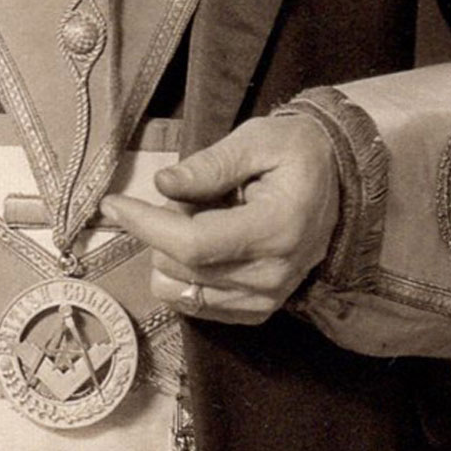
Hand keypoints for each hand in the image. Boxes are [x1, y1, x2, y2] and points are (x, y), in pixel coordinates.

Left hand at [100, 114, 339, 323]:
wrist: (336, 178)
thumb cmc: (294, 152)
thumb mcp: (256, 140)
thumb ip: (210, 165)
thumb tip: (162, 184)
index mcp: (278, 228)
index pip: (193, 244)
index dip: (145, 226)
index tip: (114, 204)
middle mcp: (274, 274)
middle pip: (181, 269)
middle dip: (161, 230)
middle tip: (184, 197)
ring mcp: (268, 299)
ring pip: (181, 293)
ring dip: (172, 257)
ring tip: (201, 221)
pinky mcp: (259, 310)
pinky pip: (197, 308)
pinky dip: (185, 278)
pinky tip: (203, 248)